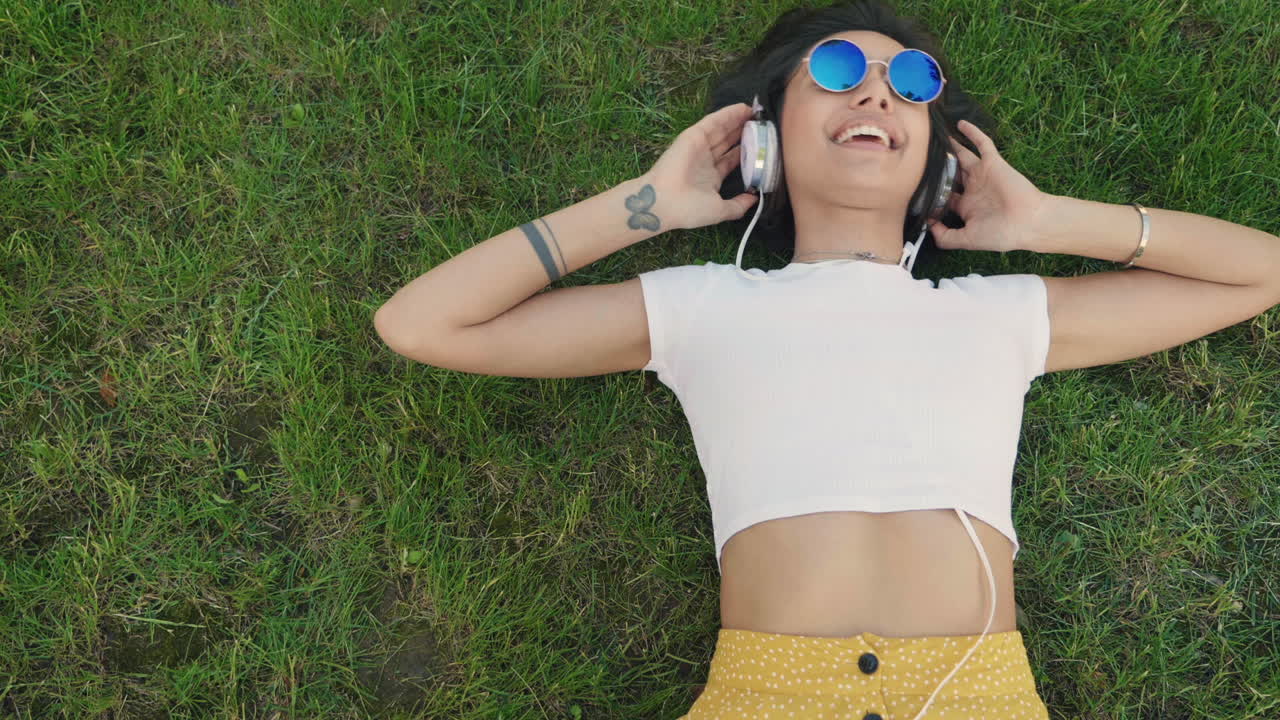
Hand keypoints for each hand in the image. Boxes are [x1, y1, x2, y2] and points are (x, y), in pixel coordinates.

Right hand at [642, 103, 760, 230]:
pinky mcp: (693, 136)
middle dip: (744, 133)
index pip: (732, 160)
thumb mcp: (720, 211)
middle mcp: (706, 160)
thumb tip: (755, 199)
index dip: (747, 151)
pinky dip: (727, 114)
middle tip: (761, 123)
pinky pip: (713, 122)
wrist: (664, 202)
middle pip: (728, 142)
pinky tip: (742, 108)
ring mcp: (699, 147)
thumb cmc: (689, 209)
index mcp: (711, 177)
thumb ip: (738, 205)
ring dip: (738, 120)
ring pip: (722, 130)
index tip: (762, 144)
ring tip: (755, 112)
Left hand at [928, 119, 1052, 252]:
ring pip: (961, 156)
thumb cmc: (1000, 233)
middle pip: (950, 174)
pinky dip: (972, 133)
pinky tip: (960, 123)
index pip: (943, 197)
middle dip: (936, 167)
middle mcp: (972, 189)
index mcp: (966, 207)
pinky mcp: (992, 163)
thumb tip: (928, 226)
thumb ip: (945, 236)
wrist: (1028, 222)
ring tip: (934, 135)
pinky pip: (982, 144)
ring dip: (950, 146)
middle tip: (919, 156)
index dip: (930, 195)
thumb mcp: (967, 240)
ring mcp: (982, 174)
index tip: (914, 190)